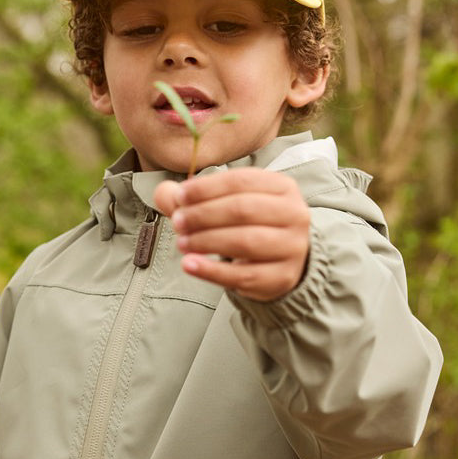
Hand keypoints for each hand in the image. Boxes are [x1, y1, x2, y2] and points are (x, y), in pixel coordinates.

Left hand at [154, 167, 309, 300]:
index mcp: (283, 187)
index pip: (241, 181)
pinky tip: (189, 264)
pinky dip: (212, 271)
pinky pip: (243, 275)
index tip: (180, 196)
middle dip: (204, 214)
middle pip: (243, 209)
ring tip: (181, 242)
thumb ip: (193, 198)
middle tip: (177, 222)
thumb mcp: (227, 205)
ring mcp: (292, 248)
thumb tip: (163, 193)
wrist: (281, 262)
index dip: (207, 188)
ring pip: (245, 242)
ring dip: (207, 241)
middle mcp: (294, 214)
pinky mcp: (282, 277)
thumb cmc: (250, 225)